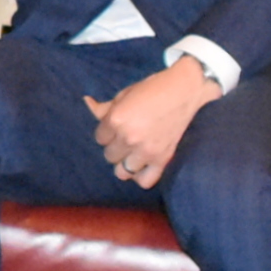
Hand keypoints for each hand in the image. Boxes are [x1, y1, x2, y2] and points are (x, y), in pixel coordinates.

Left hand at [85, 59, 221, 188]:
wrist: (183, 91)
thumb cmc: (152, 89)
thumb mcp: (124, 95)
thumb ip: (104, 107)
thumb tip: (86, 102)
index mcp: (117, 119)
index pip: (100, 138)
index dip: (107, 132)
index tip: (116, 128)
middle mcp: (129, 138)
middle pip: (109, 156)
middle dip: (115, 147)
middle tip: (125, 138)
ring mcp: (146, 151)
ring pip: (122, 172)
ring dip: (125, 162)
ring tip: (131, 153)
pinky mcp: (163, 159)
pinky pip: (145, 181)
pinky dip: (140, 176)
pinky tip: (141, 165)